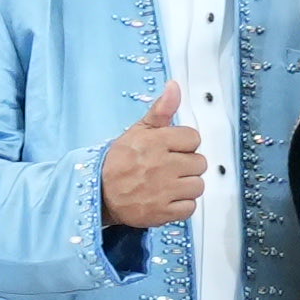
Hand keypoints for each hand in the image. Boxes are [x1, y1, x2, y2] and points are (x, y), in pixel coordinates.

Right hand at [101, 84, 206, 227]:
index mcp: (156, 142)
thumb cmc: (119, 161)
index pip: (193, 138)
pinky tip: (167, 198)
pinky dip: (181, 205)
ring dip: (186, 186)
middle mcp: (161, 165)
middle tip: (168, 168)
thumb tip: (175, 87)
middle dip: (186, 165)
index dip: (184, 144)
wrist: (99, 193)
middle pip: (199, 162)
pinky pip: (190, 207)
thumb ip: (161, 110)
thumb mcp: (138, 130)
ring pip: (198, 185)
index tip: (171, 149)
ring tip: (168, 183)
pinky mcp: (162, 212)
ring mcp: (163, 190)